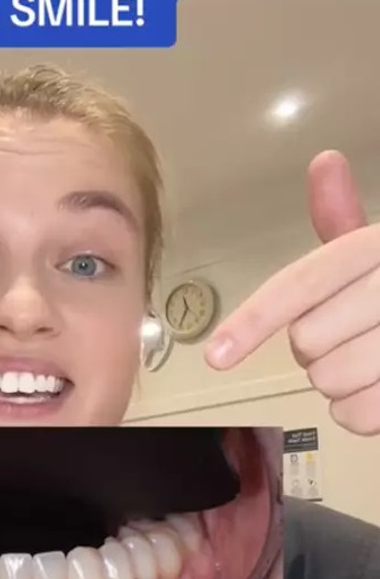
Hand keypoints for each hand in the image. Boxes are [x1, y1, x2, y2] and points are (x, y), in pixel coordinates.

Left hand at [204, 152, 379, 434]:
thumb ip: (346, 222)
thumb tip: (324, 163)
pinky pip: (356, 416)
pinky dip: (359, 413)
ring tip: (373, 364)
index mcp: (377, 248)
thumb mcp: (378, 254)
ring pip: (329, 380)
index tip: (216, 357)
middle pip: (307, 340)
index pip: (306, 282)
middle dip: (316, 348)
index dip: (254, 319)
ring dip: (339, 383)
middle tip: (354, 335)